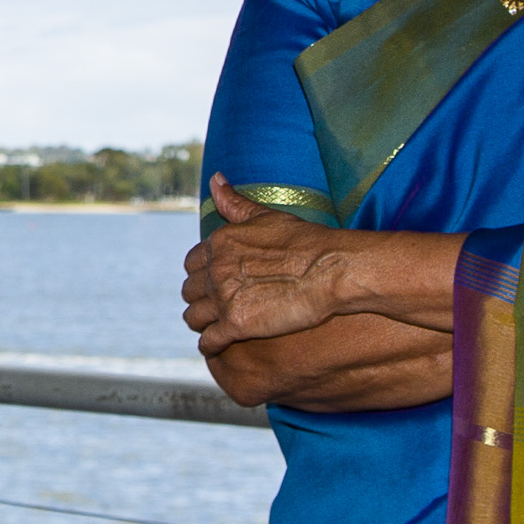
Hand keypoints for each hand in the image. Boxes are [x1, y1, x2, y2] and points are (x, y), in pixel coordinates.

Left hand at [180, 177, 355, 354]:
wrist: (333, 270)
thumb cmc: (307, 242)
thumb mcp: (267, 216)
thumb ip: (236, 202)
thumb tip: (215, 179)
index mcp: (219, 243)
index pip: (192, 264)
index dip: (203, 275)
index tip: (215, 283)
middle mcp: (215, 269)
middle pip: (190, 291)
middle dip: (201, 299)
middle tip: (217, 307)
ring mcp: (223, 297)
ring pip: (193, 316)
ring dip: (203, 322)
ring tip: (216, 326)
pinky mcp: (236, 324)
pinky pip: (208, 340)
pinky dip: (211, 344)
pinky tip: (221, 344)